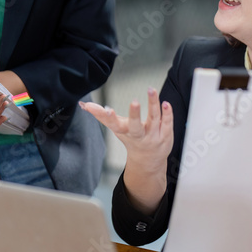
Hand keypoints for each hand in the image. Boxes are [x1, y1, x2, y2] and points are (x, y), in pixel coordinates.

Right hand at [81, 88, 172, 214]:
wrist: (147, 161)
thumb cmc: (130, 139)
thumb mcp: (116, 128)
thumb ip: (101, 115)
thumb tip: (83, 105)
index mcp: (124, 131)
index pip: (114, 125)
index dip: (108, 118)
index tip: (107, 110)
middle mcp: (138, 135)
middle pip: (136, 126)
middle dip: (135, 115)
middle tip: (134, 102)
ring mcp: (153, 136)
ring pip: (154, 119)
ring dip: (153, 105)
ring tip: (151, 90)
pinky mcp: (165, 134)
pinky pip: (167, 123)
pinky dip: (167, 113)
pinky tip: (166, 103)